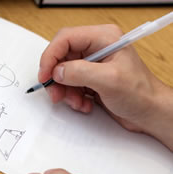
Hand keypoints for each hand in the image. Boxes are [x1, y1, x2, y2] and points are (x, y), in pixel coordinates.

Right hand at [39, 24, 172, 149]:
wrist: (149, 113)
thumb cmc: (140, 94)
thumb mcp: (109, 81)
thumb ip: (80, 72)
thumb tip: (57, 71)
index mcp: (103, 38)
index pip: (65, 39)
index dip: (51, 56)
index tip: (45, 76)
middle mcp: (96, 48)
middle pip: (61, 56)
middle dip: (57, 77)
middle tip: (56, 93)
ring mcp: (92, 63)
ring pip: (63, 73)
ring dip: (65, 90)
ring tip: (76, 102)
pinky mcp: (90, 78)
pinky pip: (69, 84)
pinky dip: (72, 96)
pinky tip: (84, 103)